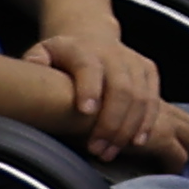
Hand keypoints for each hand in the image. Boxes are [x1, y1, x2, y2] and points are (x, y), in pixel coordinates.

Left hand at [27, 26, 172, 160]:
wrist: (92, 36)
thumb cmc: (62, 56)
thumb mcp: (42, 51)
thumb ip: (35, 60)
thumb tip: (34, 70)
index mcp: (84, 49)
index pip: (89, 67)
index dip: (90, 88)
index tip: (85, 112)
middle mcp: (114, 54)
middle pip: (121, 88)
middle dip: (111, 122)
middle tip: (96, 149)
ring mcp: (135, 62)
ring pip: (141, 97)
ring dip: (128, 128)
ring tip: (110, 152)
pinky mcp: (149, 71)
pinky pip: (154, 99)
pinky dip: (147, 122)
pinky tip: (136, 141)